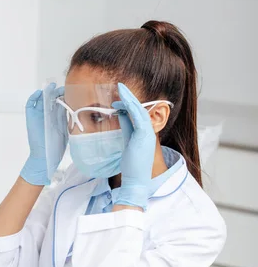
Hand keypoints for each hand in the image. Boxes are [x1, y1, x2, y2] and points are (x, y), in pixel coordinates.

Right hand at [20, 83, 63, 185]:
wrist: (45, 156)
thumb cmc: (57, 147)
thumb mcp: (67, 130)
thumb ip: (71, 120)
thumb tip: (81, 111)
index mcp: (58, 117)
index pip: (61, 102)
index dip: (66, 95)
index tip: (73, 91)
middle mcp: (48, 114)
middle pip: (52, 98)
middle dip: (57, 92)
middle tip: (64, 88)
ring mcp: (39, 115)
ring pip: (41, 99)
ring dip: (46, 92)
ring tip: (52, 87)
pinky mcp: (30, 117)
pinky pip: (30, 104)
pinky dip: (33, 97)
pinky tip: (40, 93)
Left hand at [112, 83, 155, 210]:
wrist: (136, 180)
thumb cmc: (132, 164)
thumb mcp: (127, 140)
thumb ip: (126, 126)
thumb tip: (120, 112)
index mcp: (145, 132)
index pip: (137, 113)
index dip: (128, 103)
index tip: (118, 97)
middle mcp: (149, 131)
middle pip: (139, 109)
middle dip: (129, 96)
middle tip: (120, 86)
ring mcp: (148, 133)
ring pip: (139, 110)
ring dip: (129, 98)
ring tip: (120, 88)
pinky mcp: (145, 135)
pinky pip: (138, 117)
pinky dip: (131, 107)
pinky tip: (123, 100)